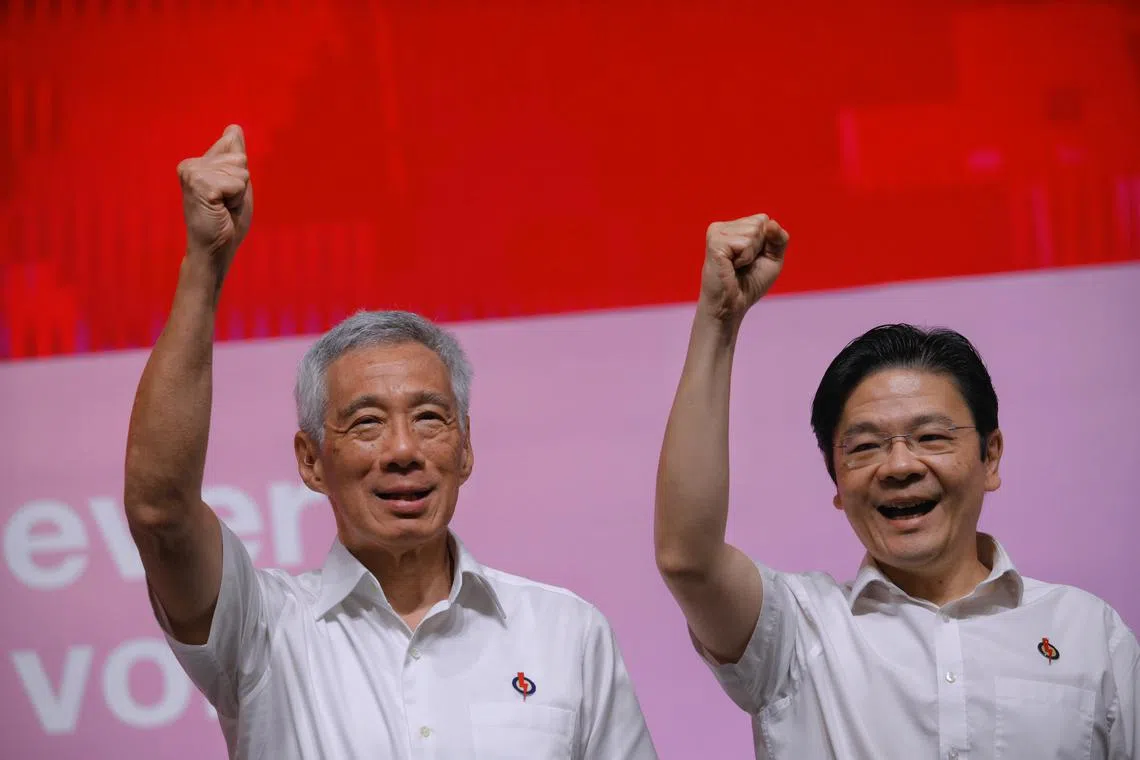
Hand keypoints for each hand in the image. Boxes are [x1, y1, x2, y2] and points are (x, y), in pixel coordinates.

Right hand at [176, 125, 252, 278]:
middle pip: (239, 159)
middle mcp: (190, 164)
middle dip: (241, 185)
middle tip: (226, 205)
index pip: (235, 149)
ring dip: (238, 194)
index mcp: (197, 162)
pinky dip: (236, 199)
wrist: (215, 250)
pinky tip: (221, 210)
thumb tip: (234, 127)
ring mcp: (192, 173)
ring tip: (223, 208)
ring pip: (240, 170)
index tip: (226, 195)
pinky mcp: (199, 184)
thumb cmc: (226, 222)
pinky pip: (237, 182)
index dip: (241, 176)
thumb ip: (235, 157)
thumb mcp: (236, 184)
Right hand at [698, 213, 788, 323]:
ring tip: (736, 266)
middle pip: (760, 223)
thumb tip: (771, 223)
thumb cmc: (749, 285)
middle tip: (743, 265)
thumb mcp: (773, 259)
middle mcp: (724, 227)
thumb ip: (779, 238)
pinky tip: (731, 267)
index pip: (765, 220)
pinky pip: (744, 243)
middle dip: (760, 248)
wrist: (731, 306)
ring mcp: (717, 232)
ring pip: (753, 232)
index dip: (767, 243)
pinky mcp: (714, 242)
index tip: (752, 260)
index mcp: (735, 227)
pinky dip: (744, 259)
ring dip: (750, 255)